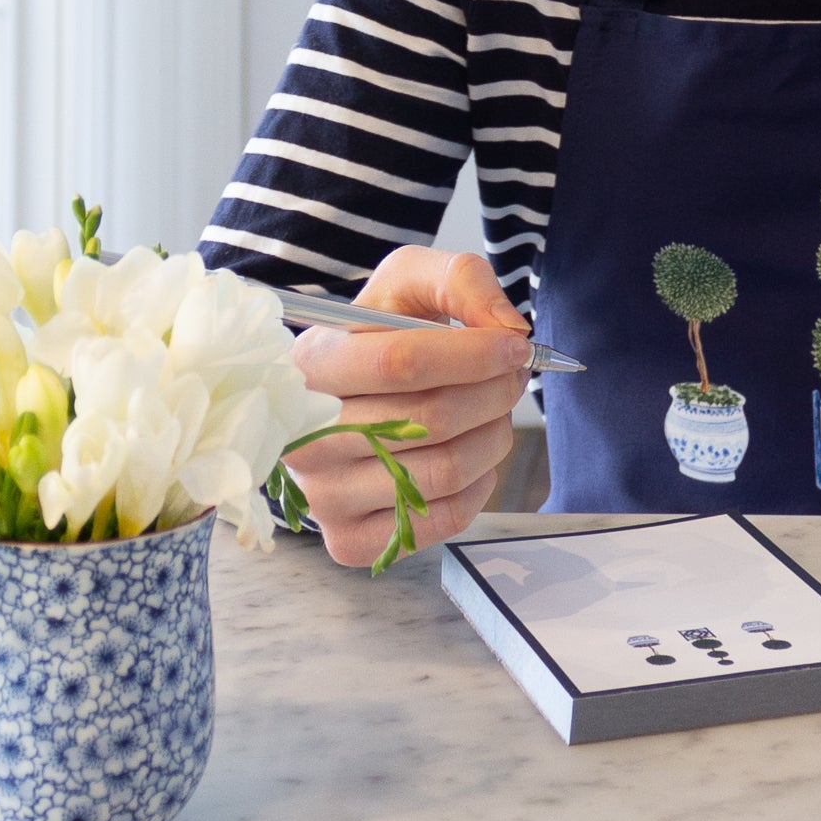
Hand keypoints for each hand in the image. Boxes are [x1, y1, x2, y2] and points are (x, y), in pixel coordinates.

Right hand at [283, 247, 533, 565]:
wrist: (352, 392)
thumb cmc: (383, 333)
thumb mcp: (411, 280)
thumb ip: (462, 280)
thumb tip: (508, 329)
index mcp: (312, 363)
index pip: (401, 363)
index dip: (475, 354)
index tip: (516, 346)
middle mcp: (304, 436)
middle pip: (431, 420)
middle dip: (495, 391)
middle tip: (511, 375)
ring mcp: (323, 496)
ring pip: (445, 470)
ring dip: (494, 434)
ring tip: (492, 410)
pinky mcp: (350, 540)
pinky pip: (442, 520)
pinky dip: (478, 484)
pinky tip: (469, 451)